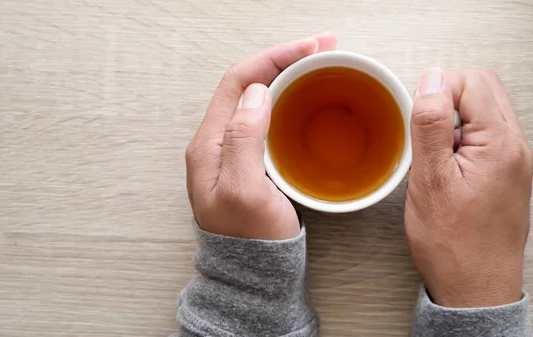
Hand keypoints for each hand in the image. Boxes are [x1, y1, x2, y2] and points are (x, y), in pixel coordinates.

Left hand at [185, 33, 336, 239]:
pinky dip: (290, 100)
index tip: (310, 47)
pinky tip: (308, 99)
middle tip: (323, 47)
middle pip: (249, 84)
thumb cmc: (249, 241)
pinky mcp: (253, 162)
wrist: (252, 277)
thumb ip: (244, 139)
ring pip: (260, 99)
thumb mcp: (244, 191)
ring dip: (288, 75)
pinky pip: (269, 119)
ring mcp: (235, 152)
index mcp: (210, 143)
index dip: (273, 57)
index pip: (239, 82)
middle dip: (284, 58)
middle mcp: (219, 142)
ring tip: (319, 63)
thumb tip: (258, 92)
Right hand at [405, 67, 532, 306]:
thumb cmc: (453, 244)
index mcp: (501, 144)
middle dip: (448, 100)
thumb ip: (431, 125)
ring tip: (434, 157)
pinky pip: (485, 138)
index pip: (472, 82)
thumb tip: (431, 80)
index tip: (418, 116)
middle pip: (484, 90)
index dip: (438, 90)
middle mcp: (516, 148)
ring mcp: (514, 162)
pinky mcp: (507, 175)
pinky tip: (445, 168)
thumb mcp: (430, 180)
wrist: (475, 287)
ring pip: (484, 113)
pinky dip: (461, 141)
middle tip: (424, 133)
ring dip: (453, 122)